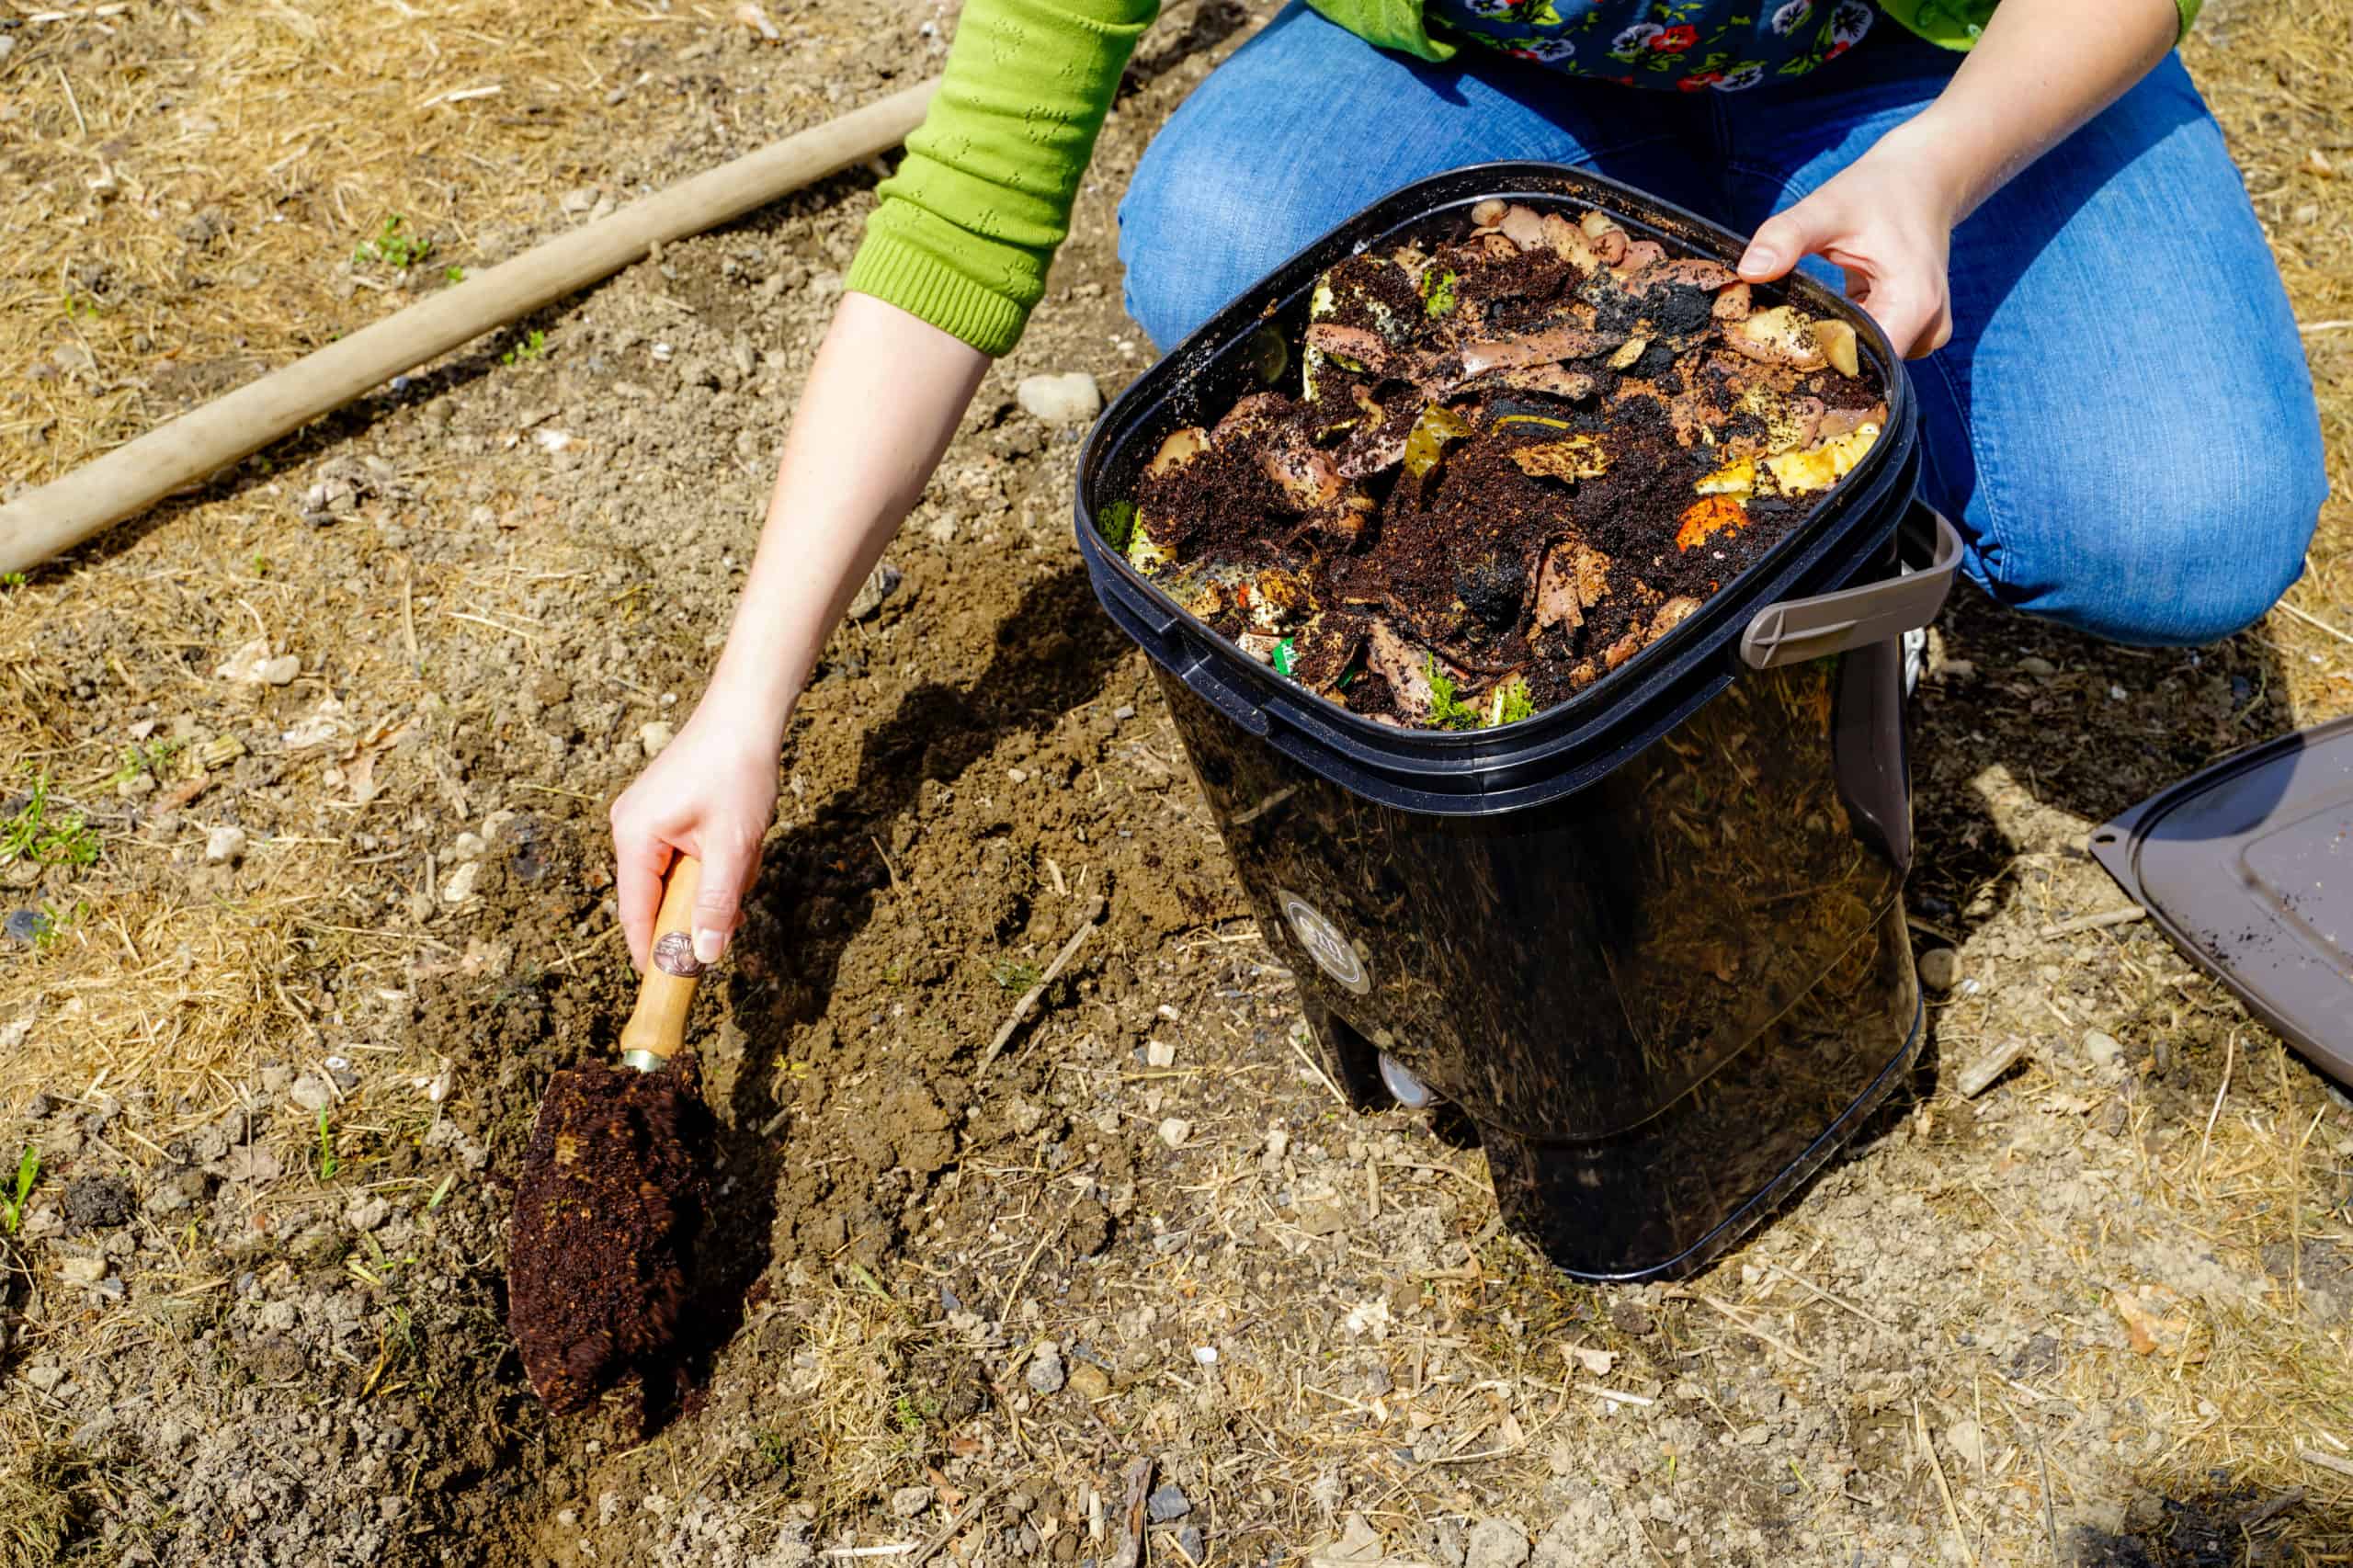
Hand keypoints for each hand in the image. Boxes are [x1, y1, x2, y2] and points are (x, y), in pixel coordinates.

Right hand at [608, 700, 779, 971]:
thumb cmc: (737, 771)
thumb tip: (703, 956)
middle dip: (700, 902)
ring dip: (716, 877)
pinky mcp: (665, 811)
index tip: (668, 986)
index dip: (652, 951)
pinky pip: (687, 855)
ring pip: (679, 876)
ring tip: (744, 845)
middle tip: (736, 897)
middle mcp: (629, 827)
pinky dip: (716, 858)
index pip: (635, 912)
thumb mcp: (733, 845)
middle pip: (659, 896)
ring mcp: (645, 817)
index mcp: (634, 836)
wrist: (747, 712)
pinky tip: (739, 837)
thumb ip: (716, 903)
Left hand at [1736, 122, 1962, 358]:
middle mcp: (1925, 329)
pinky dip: (1840, 338)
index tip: (1775, 353)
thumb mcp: (1828, 207)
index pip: (1860, 363)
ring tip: (1789, 328)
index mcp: (1914, 305)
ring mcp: (1921, 333)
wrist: (1921, 179)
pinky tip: (1812, 323)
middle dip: (1816, 359)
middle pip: (1861, 368)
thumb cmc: (1878, 191)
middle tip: (1769, 345)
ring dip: (1827, 349)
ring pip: (1864, 362)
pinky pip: (1869, 349)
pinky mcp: (1909, 330)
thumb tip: (1748, 270)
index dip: (1816, 363)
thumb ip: (1788, 236)